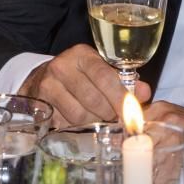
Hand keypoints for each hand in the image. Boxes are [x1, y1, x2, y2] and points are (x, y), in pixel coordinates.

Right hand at [18, 44, 150, 126]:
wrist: (42, 78)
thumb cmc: (79, 75)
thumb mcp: (100, 70)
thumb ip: (124, 80)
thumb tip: (144, 93)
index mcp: (82, 55)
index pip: (104, 77)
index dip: (119, 97)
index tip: (130, 112)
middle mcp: (62, 67)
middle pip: (93, 100)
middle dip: (109, 113)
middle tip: (116, 119)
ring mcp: (48, 86)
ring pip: (79, 115)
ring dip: (94, 122)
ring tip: (100, 120)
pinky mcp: (39, 105)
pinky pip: (65, 124)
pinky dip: (77, 128)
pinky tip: (82, 124)